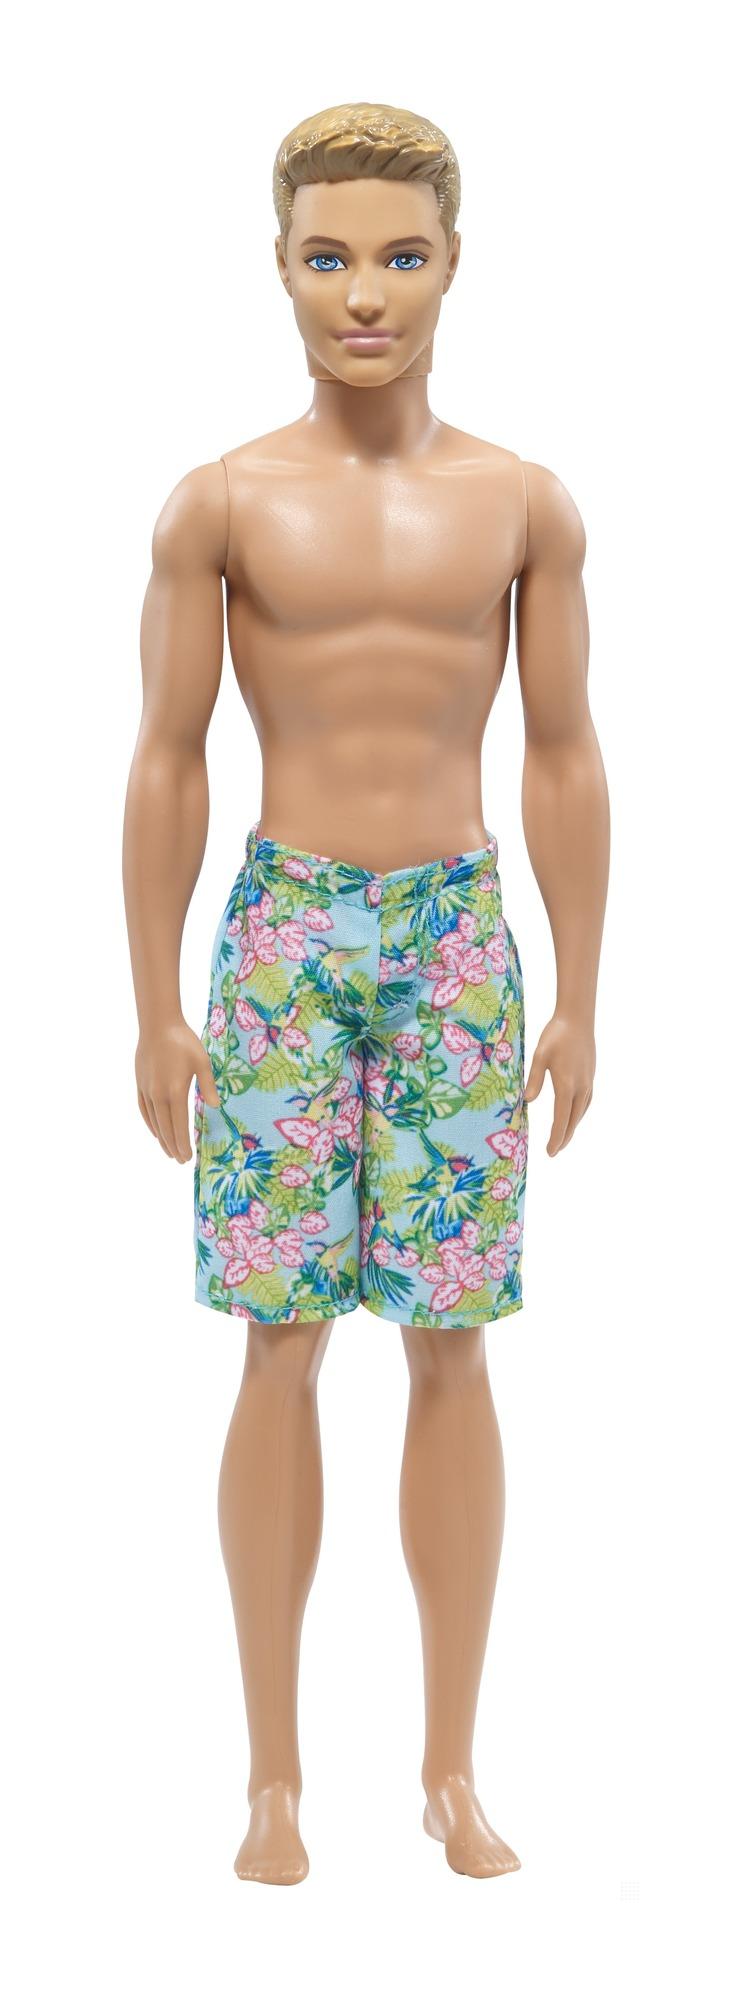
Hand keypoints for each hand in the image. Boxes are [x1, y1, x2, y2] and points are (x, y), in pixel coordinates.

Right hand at [135, 1016, 219, 1162]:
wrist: (158, 1025)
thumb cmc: (183, 1042)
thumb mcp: (202, 1063)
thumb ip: (209, 1086)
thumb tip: (216, 1106)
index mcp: (175, 1091)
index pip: (179, 1125)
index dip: (183, 1143)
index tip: (188, 1157)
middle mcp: (158, 1095)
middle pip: (165, 1128)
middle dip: (173, 1146)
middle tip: (180, 1160)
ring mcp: (147, 1091)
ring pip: (154, 1122)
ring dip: (161, 1138)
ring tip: (169, 1151)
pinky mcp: (140, 1084)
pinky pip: (144, 1110)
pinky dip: (150, 1123)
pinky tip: (155, 1130)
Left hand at [523, 1012, 594, 1154]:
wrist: (577, 1019)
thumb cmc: (555, 1035)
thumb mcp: (539, 1056)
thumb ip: (534, 1079)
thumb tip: (527, 1101)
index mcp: (566, 1085)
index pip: (561, 1119)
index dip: (556, 1137)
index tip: (550, 1152)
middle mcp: (580, 1087)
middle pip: (573, 1120)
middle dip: (564, 1137)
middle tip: (554, 1151)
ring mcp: (588, 1082)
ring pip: (581, 1112)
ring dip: (572, 1127)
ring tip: (564, 1138)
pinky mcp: (590, 1076)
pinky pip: (586, 1102)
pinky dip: (579, 1113)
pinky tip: (574, 1114)